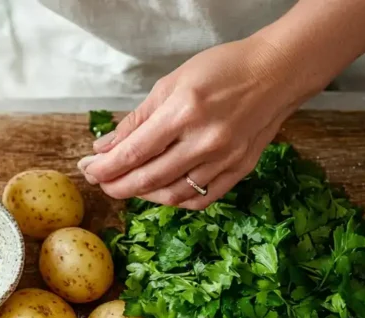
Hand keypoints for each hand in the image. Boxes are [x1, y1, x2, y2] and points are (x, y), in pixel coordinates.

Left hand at [80, 37, 303, 209]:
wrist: (276, 73)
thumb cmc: (223, 69)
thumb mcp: (172, 84)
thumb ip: (137, 119)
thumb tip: (106, 147)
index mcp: (184, 112)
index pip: (134, 152)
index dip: (106, 167)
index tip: (88, 169)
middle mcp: (205, 140)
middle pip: (149, 179)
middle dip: (117, 185)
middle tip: (101, 182)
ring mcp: (225, 159)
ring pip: (173, 194)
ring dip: (143, 195)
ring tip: (128, 186)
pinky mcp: (240, 170)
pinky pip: (201, 198)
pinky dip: (176, 200)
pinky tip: (162, 192)